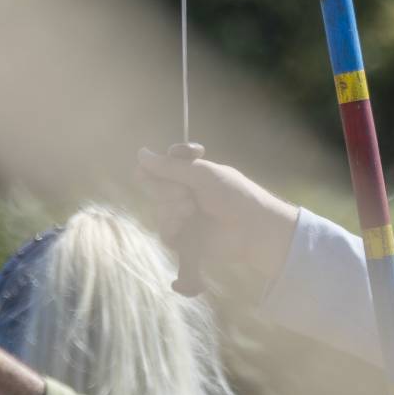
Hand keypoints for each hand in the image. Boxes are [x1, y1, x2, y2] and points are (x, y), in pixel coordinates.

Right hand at [136, 148, 298, 284]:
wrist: (253, 229)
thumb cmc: (234, 195)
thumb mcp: (202, 174)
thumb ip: (170, 166)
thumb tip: (140, 153)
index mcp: (190, 174)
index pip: (160, 165)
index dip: (160, 163)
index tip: (177, 159)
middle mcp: (184, 194)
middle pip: (152, 187)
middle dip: (165, 189)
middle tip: (185, 194)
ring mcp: (184, 217)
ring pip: (158, 210)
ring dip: (170, 209)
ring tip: (191, 210)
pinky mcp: (185, 241)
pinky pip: (165, 233)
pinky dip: (171, 227)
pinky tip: (184, 224)